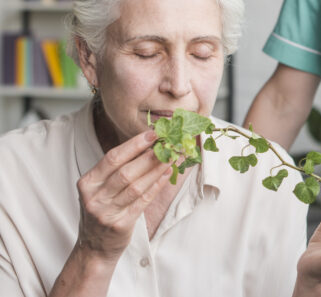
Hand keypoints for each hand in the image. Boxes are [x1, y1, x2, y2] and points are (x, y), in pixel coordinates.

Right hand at [75, 130, 170, 262]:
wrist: (94, 248)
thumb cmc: (102, 211)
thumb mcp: (100, 189)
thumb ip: (117, 170)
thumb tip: (147, 146)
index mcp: (88, 183)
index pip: (112, 158)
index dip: (134, 145)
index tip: (152, 134)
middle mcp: (94, 197)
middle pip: (125, 172)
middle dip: (149, 156)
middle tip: (168, 144)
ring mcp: (106, 212)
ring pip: (136, 186)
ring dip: (157, 169)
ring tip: (172, 156)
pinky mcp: (120, 224)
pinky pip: (143, 201)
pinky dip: (157, 185)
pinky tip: (167, 173)